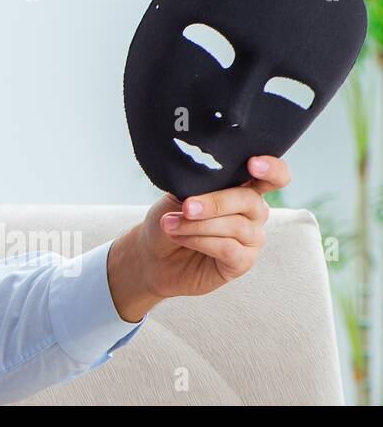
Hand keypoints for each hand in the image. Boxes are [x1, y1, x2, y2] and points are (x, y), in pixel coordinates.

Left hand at [107, 156, 287, 321]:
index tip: (253, 164)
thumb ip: (199, 182)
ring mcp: (251, 238)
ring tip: (170, 224)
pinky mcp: (243, 262)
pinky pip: (228, 249)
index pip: (273, 176)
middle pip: (249, 200)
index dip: (271, 168)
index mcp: (243, 188)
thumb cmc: (171, 218)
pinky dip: (200, 241)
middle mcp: (254, 212)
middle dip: (215, 202)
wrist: (153, 254)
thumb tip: (205, 170)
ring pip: (236, 226)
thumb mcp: (180, 194)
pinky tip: (180, 238)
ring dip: (198, 225)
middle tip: (186, 207)